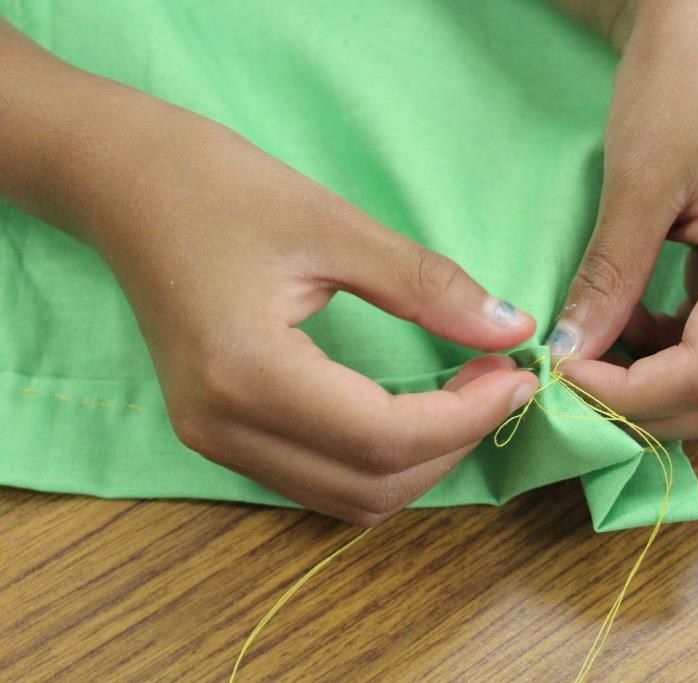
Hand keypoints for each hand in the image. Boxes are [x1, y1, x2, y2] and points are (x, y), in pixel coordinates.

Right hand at [0, 23, 538, 524]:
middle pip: (371, 486)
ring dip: (419, 459)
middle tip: (497, 377)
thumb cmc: (219, 187)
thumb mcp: (335, 225)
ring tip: (464, 393)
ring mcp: (214, 440)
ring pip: (346, 497)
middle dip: (453, 443)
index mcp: (248, 375)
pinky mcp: (218, 432)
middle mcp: (224, 429)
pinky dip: (378, 459)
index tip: (518, 375)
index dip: (469, 418)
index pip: (386, 438)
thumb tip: (512, 330)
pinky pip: (317, 478)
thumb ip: (427, 287)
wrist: (123, 183)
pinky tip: (410, 408)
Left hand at [548, 0, 697, 439]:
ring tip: (596, 357)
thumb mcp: (638, 182)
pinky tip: (630, 330)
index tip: (561, 377)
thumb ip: (610, 278)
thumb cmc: (684, 84)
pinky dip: (672, 358)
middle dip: (647, 408)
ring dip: (659, 388)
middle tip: (574, 384)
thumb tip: (571, 355)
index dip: (629, 395)